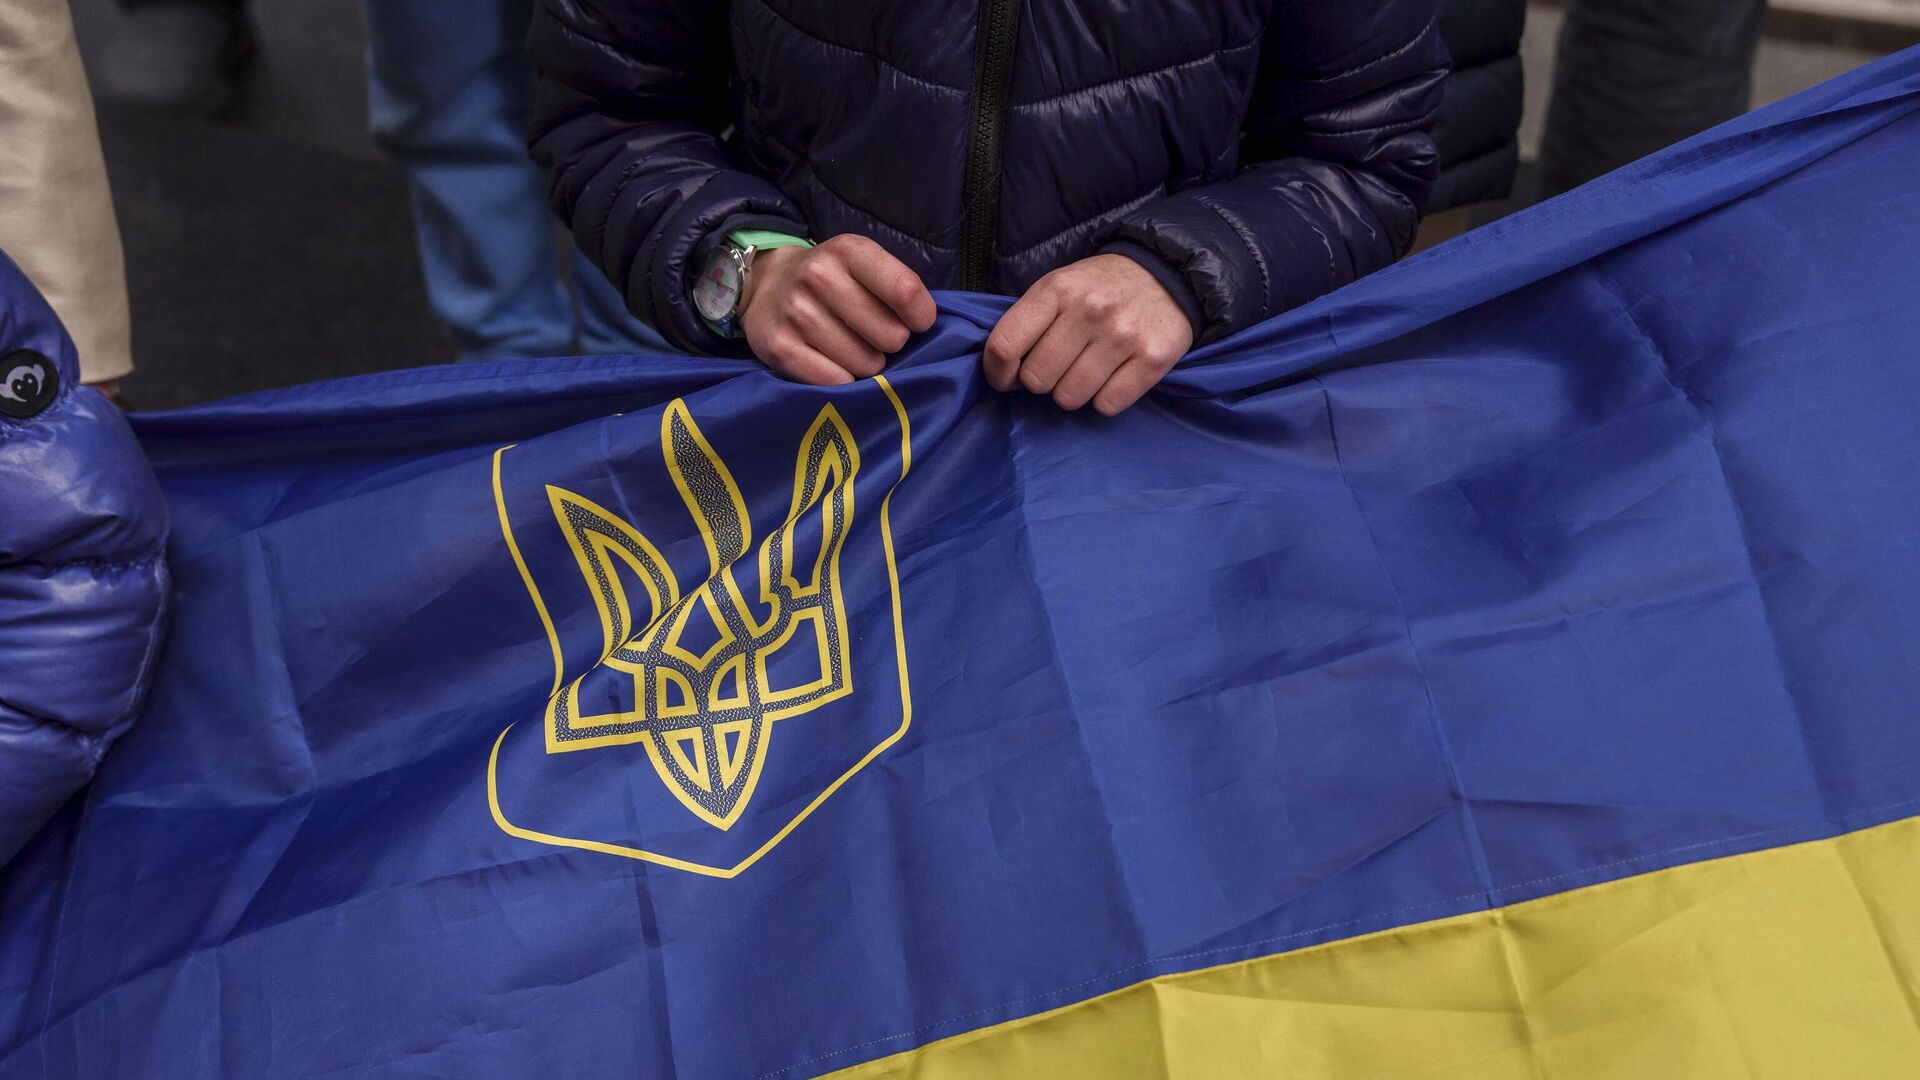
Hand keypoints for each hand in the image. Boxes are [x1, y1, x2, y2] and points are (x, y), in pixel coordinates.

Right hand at [740, 234, 936, 384]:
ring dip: (867, 363)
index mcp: (848, 251)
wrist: (766, 285)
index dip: (922, 317)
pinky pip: (836, 382)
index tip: (918, 323)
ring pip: (866, 364)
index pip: (905, 291)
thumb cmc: (830, 280)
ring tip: (851, 347)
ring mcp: (796, 314)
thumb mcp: (862, 264)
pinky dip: (842, 380)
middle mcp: (818, 277)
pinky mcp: (780, 348)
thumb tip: (926, 328)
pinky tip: (833, 363)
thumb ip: (896, 287)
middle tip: (873, 335)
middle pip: (891, 336)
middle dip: (891, 342)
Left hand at [984, 254, 1192, 414]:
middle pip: (1037, 379)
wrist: (1168, 275)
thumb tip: (1005, 373)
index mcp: (1057, 289)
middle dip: (1042, 380)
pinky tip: (1112, 376)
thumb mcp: (1060, 286)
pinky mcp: (1153, 360)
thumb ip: (1030, 322)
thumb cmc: (1101, 288)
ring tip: (1087, 369)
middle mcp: (1090, 311)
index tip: (1007, 378)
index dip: (997, 372)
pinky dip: (1105, 399)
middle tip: (1059, 366)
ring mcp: (1123, 336)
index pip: (1005, 344)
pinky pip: (1107, 405)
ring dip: (1073, 392)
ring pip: (1070, 397)